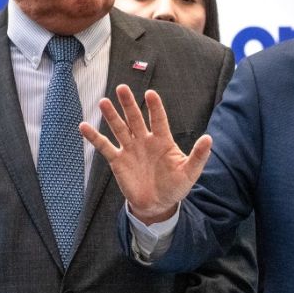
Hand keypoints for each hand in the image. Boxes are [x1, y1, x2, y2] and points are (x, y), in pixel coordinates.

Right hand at [81, 85, 210, 223]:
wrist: (157, 204)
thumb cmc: (175, 186)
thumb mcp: (190, 172)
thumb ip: (199, 156)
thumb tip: (209, 139)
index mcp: (163, 141)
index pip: (158, 120)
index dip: (155, 107)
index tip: (150, 94)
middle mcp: (145, 141)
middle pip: (135, 119)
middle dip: (128, 104)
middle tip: (121, 88)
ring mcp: (130, 149)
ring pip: (119, 128)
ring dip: (111, 116)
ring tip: (104, 101)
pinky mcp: (118, 161)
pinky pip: (105, 146)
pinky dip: (94, 137)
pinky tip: (84, 126)